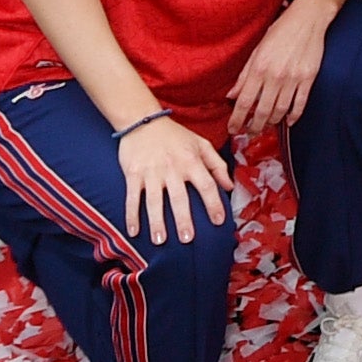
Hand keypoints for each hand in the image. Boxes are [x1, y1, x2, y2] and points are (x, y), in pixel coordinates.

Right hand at [116, 111, 234, 243]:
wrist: (142, 121)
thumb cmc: (175, 136)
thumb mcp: (201, 144)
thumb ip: (217, 165)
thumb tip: (229, 187)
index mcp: (191, 161)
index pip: (206, 185)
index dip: (214, 203)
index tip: (218, 221)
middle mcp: (172, 168)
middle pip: (179, 197)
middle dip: (183, 219)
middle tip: (187, 239)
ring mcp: (151, 172)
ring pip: (154, 201)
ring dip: (157, 222)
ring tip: (160, 240)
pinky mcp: (133, 174)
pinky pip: (132, 197)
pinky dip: (131, 215)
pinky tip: (133, 232)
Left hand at [222, 0, 334, 143]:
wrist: (307, 19)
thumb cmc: (280, 31)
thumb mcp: (256, 50)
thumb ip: (244, 75)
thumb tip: (231, 95)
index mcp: (259, 68)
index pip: (244, 101)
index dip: (237, 119)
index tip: (233, 129)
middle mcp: (275, 76)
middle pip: (262, 111)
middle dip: (254, 127)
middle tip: (250, 132)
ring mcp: (293, 79)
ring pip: (280, 111)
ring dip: (272, 123)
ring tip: (266, 125)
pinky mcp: (308, 79)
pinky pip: (300, 104)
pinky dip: (293, 116)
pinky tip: (287, 120)